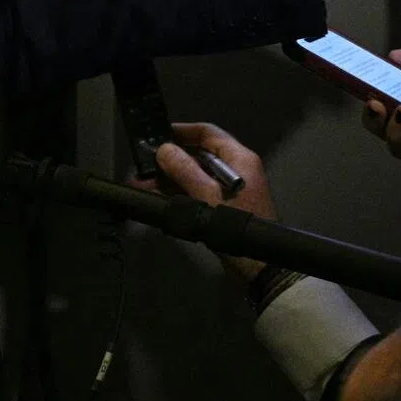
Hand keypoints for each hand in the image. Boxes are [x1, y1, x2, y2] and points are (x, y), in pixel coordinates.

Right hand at [154, 122, 276, 282]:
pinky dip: (178, 193)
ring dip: (169, 179)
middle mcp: (235, 169)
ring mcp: (229, 189)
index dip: (183, 131)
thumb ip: (185, 172)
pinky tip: (156, 197)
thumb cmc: (237, 226)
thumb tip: (165, 149)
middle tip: (143, 164)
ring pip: (194, 175)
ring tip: (141, 184)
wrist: (259, 269)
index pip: (208, 133)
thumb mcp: (208, 197)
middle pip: (198, 154)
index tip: (158, 134)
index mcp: (239, 159)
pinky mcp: (222, 207)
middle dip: (170, 160)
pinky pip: (197, 192)